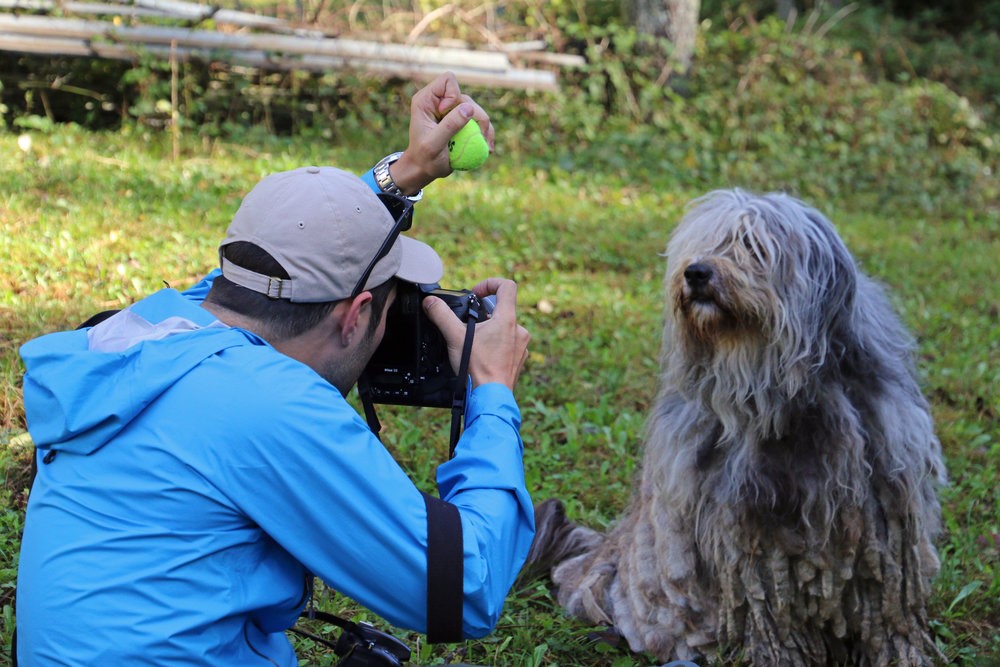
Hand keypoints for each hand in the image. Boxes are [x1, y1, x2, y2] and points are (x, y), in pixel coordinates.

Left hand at [389, 71, 494, 194]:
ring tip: (487, 147)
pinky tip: (489, 149)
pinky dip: (486, 134)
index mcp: (427, 99)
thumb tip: (469, 108)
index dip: (454, 96)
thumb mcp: (434, 144)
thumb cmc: (424, 158)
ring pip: (476, 110)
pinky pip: (480, 122)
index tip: (447, 115)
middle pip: (467, 97)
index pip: (448, 80)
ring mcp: (452, 112)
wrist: (424, 170)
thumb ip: (450, 125)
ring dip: (485, 127)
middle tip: (479, 137)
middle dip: (476, 116)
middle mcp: (440, 102)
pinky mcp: (461, 122)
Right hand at [422, 278, 528, 390]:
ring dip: (491, 330)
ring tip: (475, 343)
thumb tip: (430, 302)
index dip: (490, 283)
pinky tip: (483, 356)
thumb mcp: (454, 336)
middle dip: (485, 313)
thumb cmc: (477, 368)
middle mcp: (519, 330)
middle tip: (470, 325)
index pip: (507, 286)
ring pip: (506, 328)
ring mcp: (521, 346)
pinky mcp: (518, 360)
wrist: (490, 397)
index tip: (477, 294)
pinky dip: (496, 346)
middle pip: (504, 309)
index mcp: (507, 319)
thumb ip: (441, 315)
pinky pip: (509, 345)